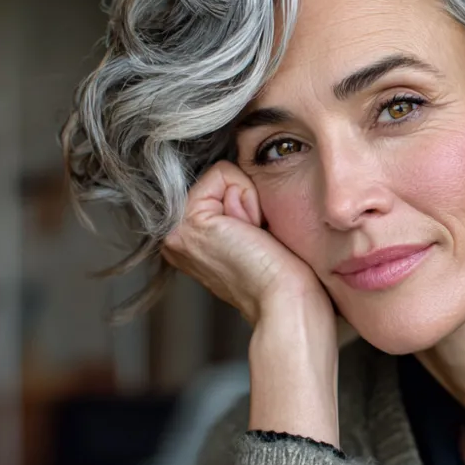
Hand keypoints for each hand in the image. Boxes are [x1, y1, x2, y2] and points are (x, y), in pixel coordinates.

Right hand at [162, 160, 329, 326]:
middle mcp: (177, 236)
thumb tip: (242, 164)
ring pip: (221, 174)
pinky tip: (250, 230)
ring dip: (248, 199)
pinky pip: (223, 173)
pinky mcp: (187, 223)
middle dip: (247, 199)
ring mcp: (176, 230)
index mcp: (193, 239)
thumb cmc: (286, 271)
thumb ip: (237, 204)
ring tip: (254, 237)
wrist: (288, 300)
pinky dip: (246, 195)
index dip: (248, 201)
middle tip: (256, 239)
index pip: (220, 185)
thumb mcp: (255, 229)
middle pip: (220, 178)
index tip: (257, 238)